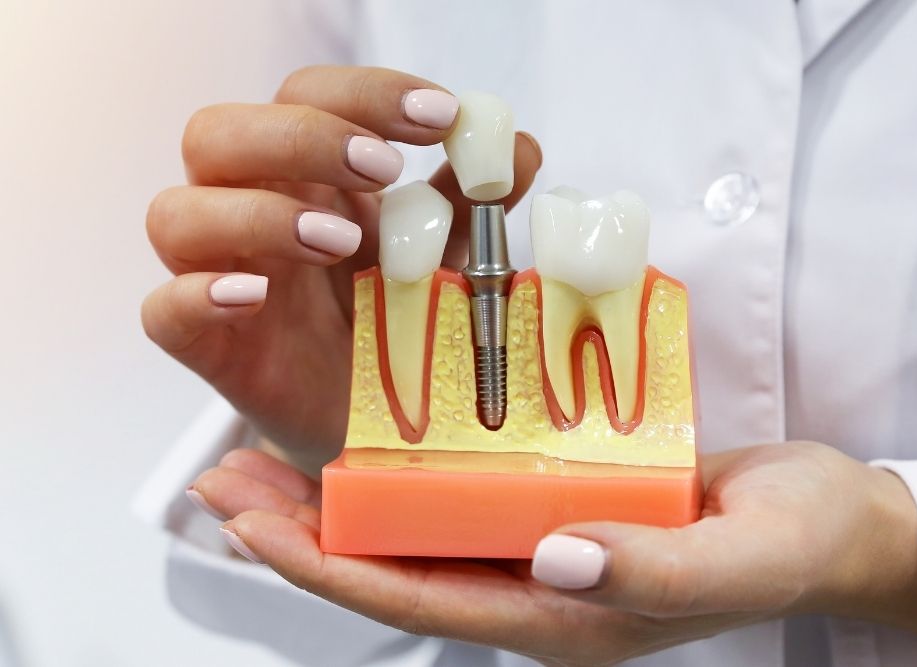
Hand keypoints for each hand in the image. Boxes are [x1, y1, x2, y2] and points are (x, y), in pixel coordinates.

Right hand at [142, 66, 542, 453]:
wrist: (374, 423)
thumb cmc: (397, 324)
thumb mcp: (444, 257)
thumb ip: (472, 203)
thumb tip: (517, 146)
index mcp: (307, 178)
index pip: (303, 96)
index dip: (364, 93)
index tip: (439, 116)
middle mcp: (249, 212)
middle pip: (218, 133)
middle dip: (303, 138)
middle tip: (383, 168)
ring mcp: (220, 278)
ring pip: (176, 212)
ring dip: (257, 214)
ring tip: (340, 245)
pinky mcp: (207, 347)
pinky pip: (163, 310)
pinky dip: (199, 294)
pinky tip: (257, 296)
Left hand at [190, 441, 916, 664]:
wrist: (831, 524)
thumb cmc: (794, 543)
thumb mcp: (738, 558)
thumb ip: (650, 567)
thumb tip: (554, 555)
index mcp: (564, 616)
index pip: (420, 599)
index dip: (326, 565)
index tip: (250, 521)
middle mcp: (537, 584)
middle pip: (394, 565)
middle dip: (300, 530)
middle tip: (222, 482)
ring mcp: (543, 543)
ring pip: (416, 527)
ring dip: (337, 494)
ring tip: (263, 454)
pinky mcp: (558, 500)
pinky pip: (463, 490)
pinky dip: (405, 465)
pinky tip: (369, 431)